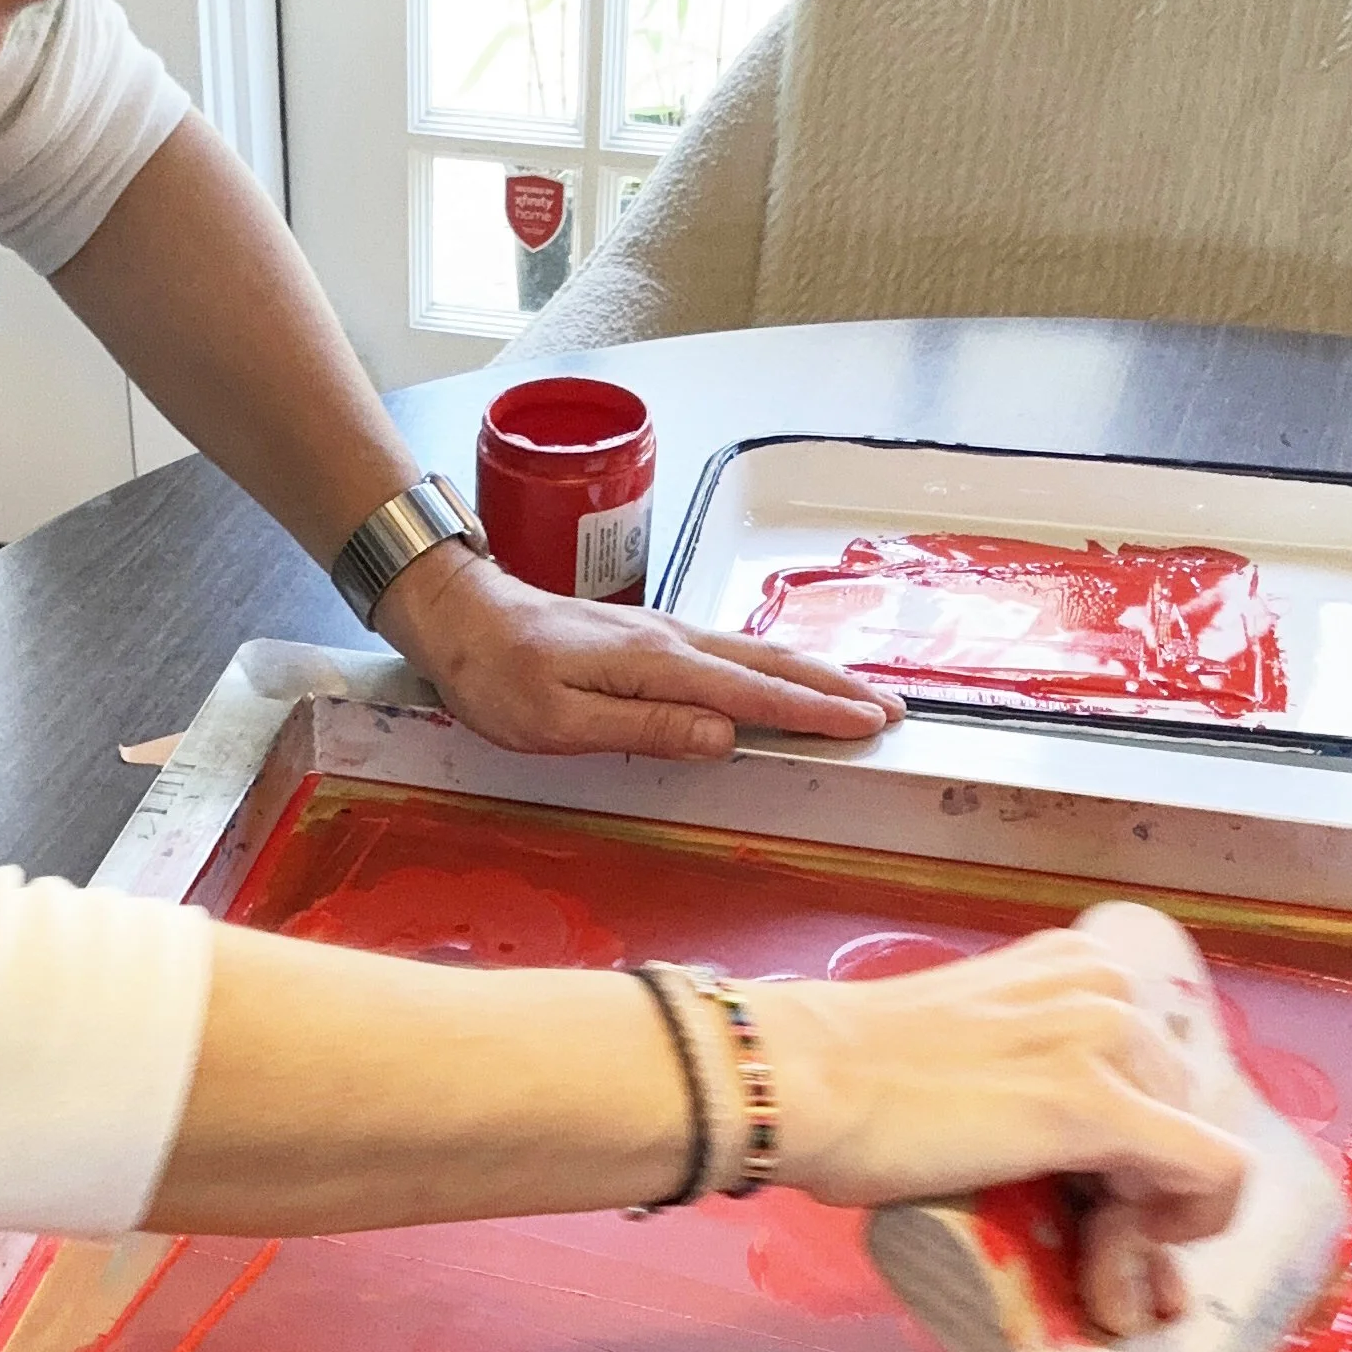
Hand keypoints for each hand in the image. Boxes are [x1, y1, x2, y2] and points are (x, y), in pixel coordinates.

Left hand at [375, 542, 899, 759]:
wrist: (458, 614)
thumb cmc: (495, 676)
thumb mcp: (558, 720)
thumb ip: (644, 728)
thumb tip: (723, 736)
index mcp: (655, 665)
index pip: (752, 693)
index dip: (813, 712)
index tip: (867, 726)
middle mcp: (669, 640)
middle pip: (769, 664)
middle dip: (835, 688)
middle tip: (892, 709)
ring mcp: (661, 633)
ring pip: (753, 652)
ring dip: (811, 673)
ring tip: (858, 693)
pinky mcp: (648, 635)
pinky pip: (727, 651)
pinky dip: (771, 665)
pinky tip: (783, 676)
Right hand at [740, 927, 1250, 1329]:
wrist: (800, 1081)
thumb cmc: (848, 1079)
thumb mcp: (972, 1052)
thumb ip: (1029, 1076)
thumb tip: (1071, 1160)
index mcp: (1077, 966)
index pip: (1159, 1064)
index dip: (1139, 1142)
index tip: (1092, 1196)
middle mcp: (1108, 987)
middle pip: (1183, 1107)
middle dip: (1144, 1185)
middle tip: (1079, 1242)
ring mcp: (1109, 1042)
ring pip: (1194, 1147)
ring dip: (1147, 1216)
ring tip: (1076, 1255)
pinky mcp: (1100, 1108)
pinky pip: (1209, 1174)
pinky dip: (1186, 1227)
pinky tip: (1125, 1255)